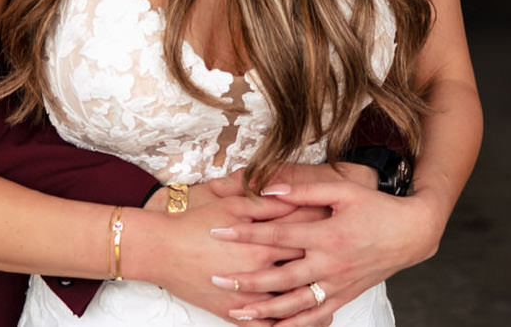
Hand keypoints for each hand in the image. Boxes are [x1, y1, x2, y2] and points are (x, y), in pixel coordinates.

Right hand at [124, 185, 322, 319]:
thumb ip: (264, 201)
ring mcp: (250, 295)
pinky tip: (303, 326)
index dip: (322, 226)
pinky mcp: (235, 313)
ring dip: (315, 302)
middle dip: (325, 263)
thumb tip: (291, 195)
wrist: (160, 249)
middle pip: (302, 267)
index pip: (303, 232)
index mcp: (262, 241)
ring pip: (291, 303)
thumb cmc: (194, 223)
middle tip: (350, 259)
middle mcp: (261, 270)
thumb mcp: (230, 205)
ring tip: (337, 299)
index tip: (339, 221)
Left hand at [201, 174, 446, 324]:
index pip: (277, 235)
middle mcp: (330, 264)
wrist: (411, 234)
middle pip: (280, 276)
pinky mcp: (345, 296)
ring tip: (237, 312)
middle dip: (246, 280)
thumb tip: (271, 187)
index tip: (219, 231)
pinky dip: (294, 326)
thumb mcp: (343, 190)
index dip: (246, 233)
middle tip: (218, 280)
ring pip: (295, 303)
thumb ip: (305, 190)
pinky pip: (316, 317)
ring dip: (264, 309)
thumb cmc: (376, 207)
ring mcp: (337, 284)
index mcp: (326, 235)